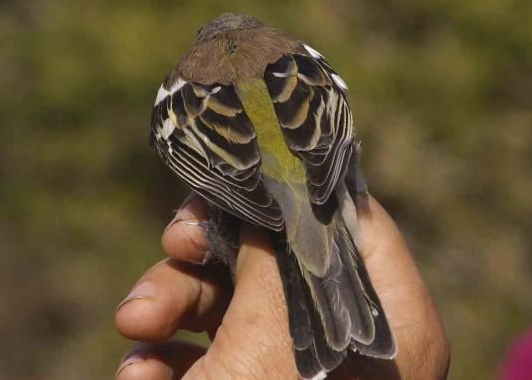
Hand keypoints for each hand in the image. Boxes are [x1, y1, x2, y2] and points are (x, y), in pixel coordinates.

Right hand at [115, 194, 449, 378]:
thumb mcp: (273, 332)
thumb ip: (273, 254)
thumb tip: (268, 200)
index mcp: (395, 324)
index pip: (362, 226)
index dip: (303, 194)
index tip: (247, 172)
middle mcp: (359, 346)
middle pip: (285, 264)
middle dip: (213, 254)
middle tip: (171, 239)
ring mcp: (305, 377)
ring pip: (237, 311)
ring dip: (174, 308)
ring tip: (135, 321)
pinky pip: (215, 363)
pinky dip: (174, 364)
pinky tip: (142, 375)